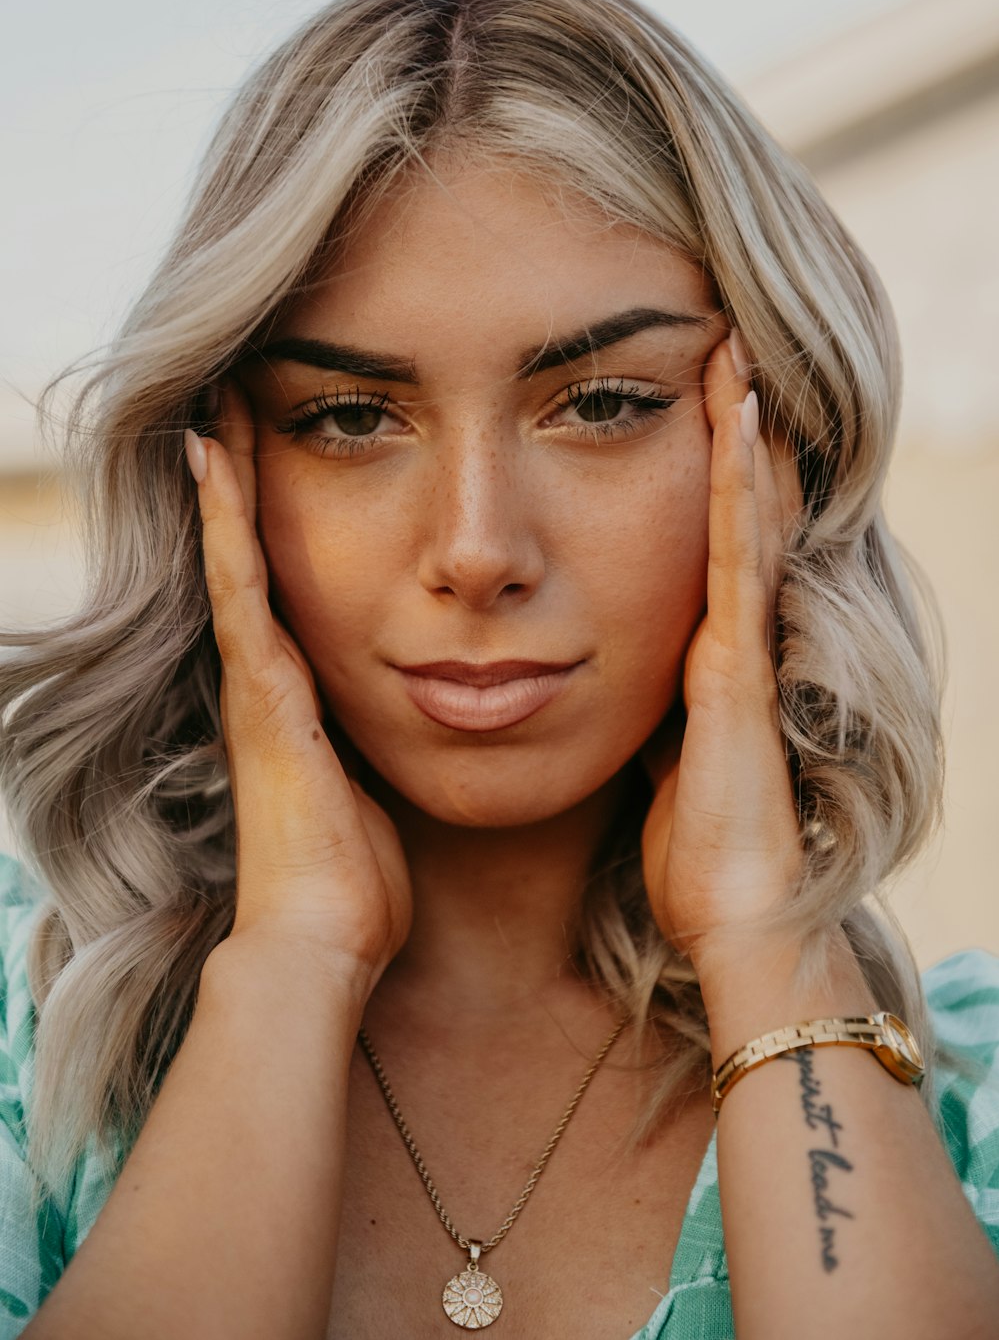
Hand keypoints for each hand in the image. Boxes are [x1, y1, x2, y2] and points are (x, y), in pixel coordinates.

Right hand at [185, 381, 412, 986]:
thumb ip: (386, 744)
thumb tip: (439, 712)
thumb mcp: (380, 788)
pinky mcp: (262, 694)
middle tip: (233, 405)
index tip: (279, 454)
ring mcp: (257, 684)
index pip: (282, 586)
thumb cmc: (361, 876)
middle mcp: (267, 680)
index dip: (274, 522)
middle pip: (248, 559)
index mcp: (299, 697)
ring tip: (217, 408)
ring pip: (236, 558)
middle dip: (243, 484)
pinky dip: (225, 525)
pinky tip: (214, 461)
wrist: (326, 938)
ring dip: (226, 484)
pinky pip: (239, 591)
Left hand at [640, 329, 805, 977]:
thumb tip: (600, 680)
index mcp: (704, 656)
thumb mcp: (656, 760)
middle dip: (733, 435)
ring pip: (744, 518)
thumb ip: (645, 711)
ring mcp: (743, 646)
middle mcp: (731, 638)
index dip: (708, 473)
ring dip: (741, 437)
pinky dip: (739, 488)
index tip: (690, 402)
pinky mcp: (740, 666)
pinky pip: (736, 560)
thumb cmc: (690, 849)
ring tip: (736, 359)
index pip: (705, 543)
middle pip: (734, 514)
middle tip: (725, 349)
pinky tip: (736, 425)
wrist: (732, 913)